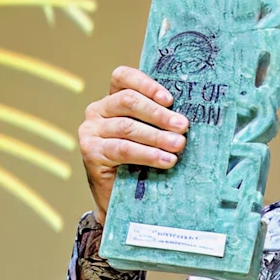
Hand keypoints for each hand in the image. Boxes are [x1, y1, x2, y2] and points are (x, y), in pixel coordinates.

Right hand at [76, 66, 188, 222]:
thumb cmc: (142, 163)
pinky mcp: (91, 152)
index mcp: (113, 100)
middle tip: (184, 126)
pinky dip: (147, 154)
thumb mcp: (152, 137)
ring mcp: (91, 131)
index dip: (146, 84)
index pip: (123, 78)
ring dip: (157, 136)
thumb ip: (161, 122)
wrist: (121, 201)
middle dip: (159, 114)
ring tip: (179, 145)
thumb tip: (188, 117)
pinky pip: (122, 149)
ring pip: (127, 127)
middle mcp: (97, 111)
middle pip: (128, 101)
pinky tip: (166, 160)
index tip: (170, 99)